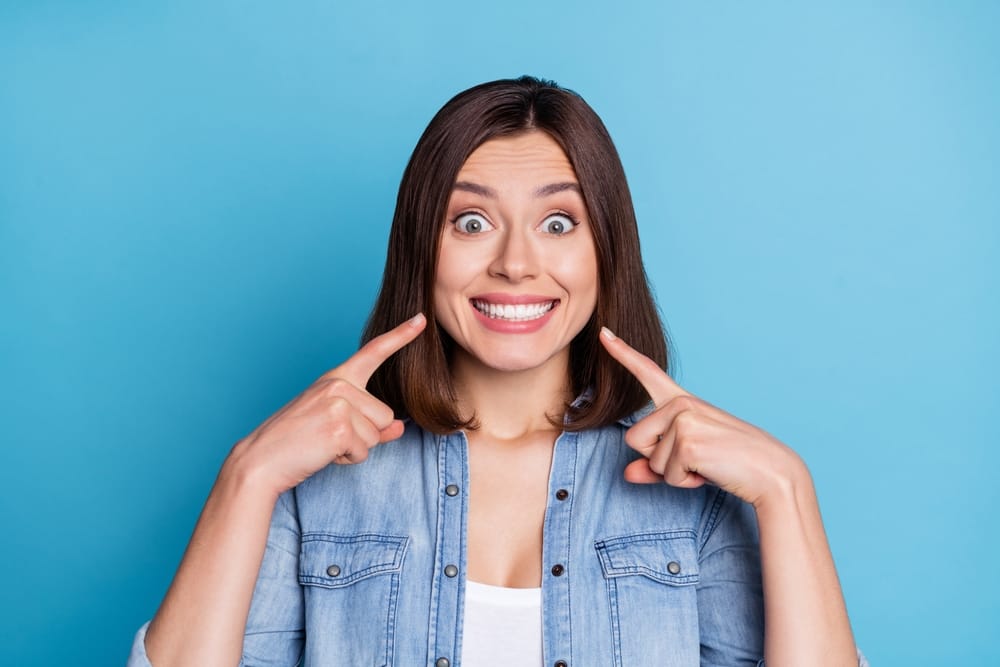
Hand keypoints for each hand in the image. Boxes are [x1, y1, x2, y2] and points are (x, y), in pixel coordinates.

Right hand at [227, 313, 426, 495]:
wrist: (262, 460)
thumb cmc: (296, 442)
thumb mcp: (336, 425)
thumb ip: (370, 425)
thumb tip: (399, 429)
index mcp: (337, 378)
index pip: (373, 352)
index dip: (400, 336)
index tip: (421, 320)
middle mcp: (338, 384)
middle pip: (385, 416)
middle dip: (364, 435)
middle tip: (328, 436)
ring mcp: (339, 403)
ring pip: (376, 435)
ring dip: (355, 448)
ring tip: (324, 444)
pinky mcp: (339, 427)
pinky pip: (364, 451)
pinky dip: (347, 459)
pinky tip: (323, 452)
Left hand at [599, 327, 807, 508]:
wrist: (771, 472)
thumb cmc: (730, 463)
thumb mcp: (687, 460)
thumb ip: (654, 466)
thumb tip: (627, 474)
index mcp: (681, 401)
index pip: (648, 372)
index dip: (622, 353)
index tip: (603, 333)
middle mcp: (680, 403)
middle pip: (635, 439)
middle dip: (658, 460)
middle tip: (695, 459)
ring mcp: (684, 419)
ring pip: (649, 459)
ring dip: (674, 473)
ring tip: (706, 464)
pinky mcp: (688, 441)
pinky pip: (666, 474)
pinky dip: (685, 482)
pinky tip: (709, 471)